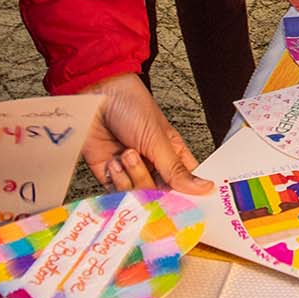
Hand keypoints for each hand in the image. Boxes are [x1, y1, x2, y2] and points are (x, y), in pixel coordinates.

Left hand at [81, 72, 211, 193]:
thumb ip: (176, 170)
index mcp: (172, 153)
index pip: (185, 183)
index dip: (185, 194)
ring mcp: (131, 171)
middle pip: (160, 194)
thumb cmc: (131, 105)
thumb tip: (203, 187)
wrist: (95, 97)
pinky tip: (114, 162)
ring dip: (132, 175)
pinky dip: (116, 180)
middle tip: (146, 162)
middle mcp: (152, 164)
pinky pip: (117, 194)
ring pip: (139, 195)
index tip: (184, 201)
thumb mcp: (158, 140)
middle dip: (151, 181)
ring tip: (127, 153)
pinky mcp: (110, 175)